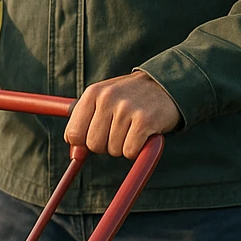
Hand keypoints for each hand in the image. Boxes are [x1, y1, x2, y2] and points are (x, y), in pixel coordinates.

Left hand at [64, 71, 180, 158]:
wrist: (168, 85)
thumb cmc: (130, 98)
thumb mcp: (103, 102)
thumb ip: (85, 124)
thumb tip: (75, 154)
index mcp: (93, 93)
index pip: (73, 133)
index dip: (83, 142)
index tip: (95, 137)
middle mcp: (108, 98)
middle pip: (93, 145)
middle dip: (105, 145)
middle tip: (119, 131)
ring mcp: (126, 108)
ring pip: (113, 150)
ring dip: (123, 146)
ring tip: (133, 128)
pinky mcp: (144, 120)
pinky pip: (129, 151)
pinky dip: (136, 149)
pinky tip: (143, 134)